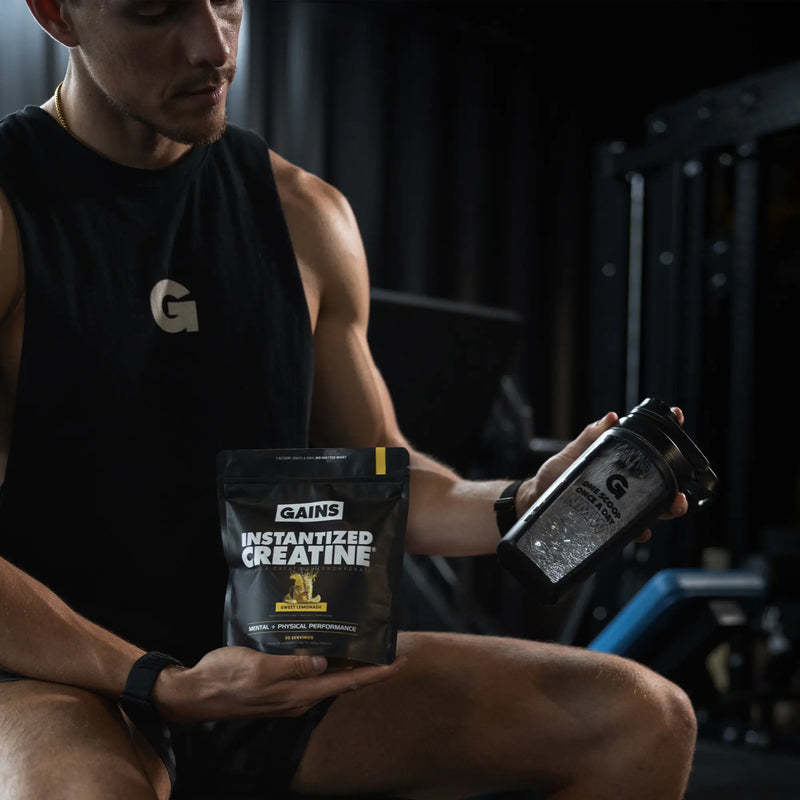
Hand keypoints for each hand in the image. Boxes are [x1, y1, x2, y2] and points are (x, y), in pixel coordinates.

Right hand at [152, 646, 405, 722]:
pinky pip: (312, 676)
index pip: (347, 683)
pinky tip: (329, 648)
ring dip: (350, 665)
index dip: (375, 673)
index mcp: (298, 693)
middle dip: (369, 668)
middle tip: (390, 648)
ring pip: (330, 679)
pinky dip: (328, 663)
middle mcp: (299, 697)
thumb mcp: (258, 668)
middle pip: (344, 682)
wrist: (194, 694)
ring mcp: (288, 693)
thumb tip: (326, 662)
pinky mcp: (278, 686)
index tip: (400, 662)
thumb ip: (292, 666)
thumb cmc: (224, 678)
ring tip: (367, 645)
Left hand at [516, 409, 688, 542]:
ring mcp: (622, 506)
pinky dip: (640, 531)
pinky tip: (642, 530)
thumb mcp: (573, 453)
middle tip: (682, 490)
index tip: (678, 417)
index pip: (652, 449)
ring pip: (655, 509)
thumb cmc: (555, 474)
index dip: (669, 434)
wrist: (536, 500)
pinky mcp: (611, 524)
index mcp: (621, 464)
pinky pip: (632, 530)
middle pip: (663, 485)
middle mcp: (628, 486)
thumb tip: (610, 418)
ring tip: (672, 506)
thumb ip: (590, 437)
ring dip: (668, 509)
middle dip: (679, 487)